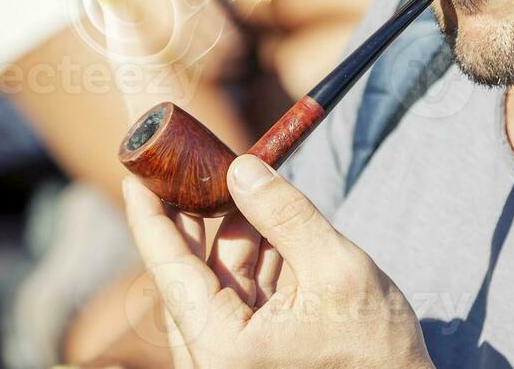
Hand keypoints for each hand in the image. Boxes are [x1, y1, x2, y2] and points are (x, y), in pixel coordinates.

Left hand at [121, 158, 432, 368]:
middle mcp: (213, 362)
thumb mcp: (335, 267)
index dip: (151, 217)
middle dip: (196, 216)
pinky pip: (236, 298)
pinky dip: (251, 260)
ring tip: (245, 186)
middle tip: (191, 164)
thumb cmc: (375, 347)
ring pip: (215, 282)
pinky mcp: (247, 357)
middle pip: (189, 274)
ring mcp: (229, 361)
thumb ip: (284, 214)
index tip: (137, 174)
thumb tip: (241, 168)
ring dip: (231, 235)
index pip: (171, 270)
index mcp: (223, 349)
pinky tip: (266, 224)